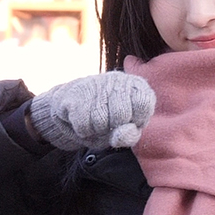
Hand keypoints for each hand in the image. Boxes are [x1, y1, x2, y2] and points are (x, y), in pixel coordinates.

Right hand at [30, 71, 155, 151]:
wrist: (70, 107)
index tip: (128, 121)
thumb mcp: (123, 131)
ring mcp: (95, 83)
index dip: (135, 120)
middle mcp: (117, 79)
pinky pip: (83, 124)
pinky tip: (82, 121)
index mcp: (137, 85)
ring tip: (93, 122)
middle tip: (107, 123)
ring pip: (101, 121)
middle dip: (112, 128)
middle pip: (121, 115)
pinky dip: (83, 131)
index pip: (143, 104)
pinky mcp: (75, 93)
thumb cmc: (105, 119)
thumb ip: (130, 135)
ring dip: (96, 130)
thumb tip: (122, 134)